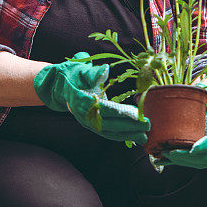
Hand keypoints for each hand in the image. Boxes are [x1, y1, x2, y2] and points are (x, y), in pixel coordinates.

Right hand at [33, 52, 149, 142]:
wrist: (59, 87)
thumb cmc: (72, 75)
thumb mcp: (79, 70)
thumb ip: (92, 72)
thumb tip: (104, 69)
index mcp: (82, 100)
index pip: (104, 109)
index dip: (120, 112)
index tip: (136, 114)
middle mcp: (84, 115)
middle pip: (109, 123)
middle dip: (129, 126)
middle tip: (147, 125)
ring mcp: (88, 122)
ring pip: (109, 131)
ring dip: (127, 135)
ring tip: (145, 137)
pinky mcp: (92, 125)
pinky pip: (108, 133)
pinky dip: (121, 136)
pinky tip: (134, 137)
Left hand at [160, 84, 206, 168]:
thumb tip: (194, 88)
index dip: (206, 145)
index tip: (192, 148)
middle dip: (189, 157)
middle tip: (170, 152)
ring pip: (204, 163)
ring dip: (184, 161)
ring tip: (165, 156)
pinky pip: (201, 163)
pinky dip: (185, 162)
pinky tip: (169, 161)